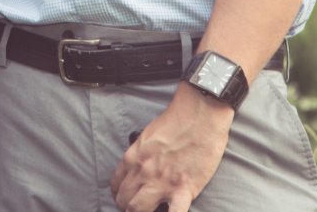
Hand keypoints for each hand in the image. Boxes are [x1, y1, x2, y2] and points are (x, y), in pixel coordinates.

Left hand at [109, 84, 233, 211]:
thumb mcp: (147, 136)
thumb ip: (140, 154)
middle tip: (135, 209)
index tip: (125, 199)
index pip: (116, 185)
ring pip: (139, 210)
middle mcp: (142, 172)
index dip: (119, 195)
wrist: (200, 115)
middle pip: (125, 201)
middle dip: (128, 208)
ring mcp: (162, 182)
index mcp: (132, 157)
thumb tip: (139, 168)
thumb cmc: (176, 121)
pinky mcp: (184, 189)